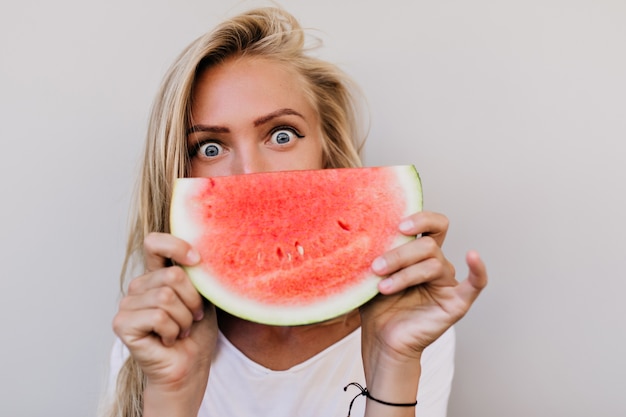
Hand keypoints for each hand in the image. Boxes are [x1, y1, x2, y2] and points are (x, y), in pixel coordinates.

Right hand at [112, 232, 217, 414]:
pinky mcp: (122, 324)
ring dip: (183, 319)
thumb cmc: (196, 333)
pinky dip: (172, 330)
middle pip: (172, 276)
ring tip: (181, 330)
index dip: (176, 246)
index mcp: (156, 274)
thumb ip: (195, 274)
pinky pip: (157, 316)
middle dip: (192, 300)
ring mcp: (127, 304)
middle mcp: (139, 286)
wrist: (189, 367)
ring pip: (165, 297)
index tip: (197, 261)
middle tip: (193, 317)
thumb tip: (199, 255)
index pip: (155, 243)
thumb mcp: (203, 296)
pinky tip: (168, 340)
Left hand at [359, 212, 486, 405]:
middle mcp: (437, 264)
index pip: (431, 224)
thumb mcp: (371, 273)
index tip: (398, 226)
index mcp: (419, 253)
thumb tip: (368, 229)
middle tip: (376, 266)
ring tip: (382, 287)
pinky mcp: (456, 303)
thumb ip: (377, 251)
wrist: (380, 340)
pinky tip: (473, 256)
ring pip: (434, 264)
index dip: (420, 219)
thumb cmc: (377, 306)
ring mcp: (447, 283)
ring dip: (405, 273)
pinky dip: (478, 269)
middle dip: (399, 254)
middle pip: (428, 245)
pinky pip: (475, 284)